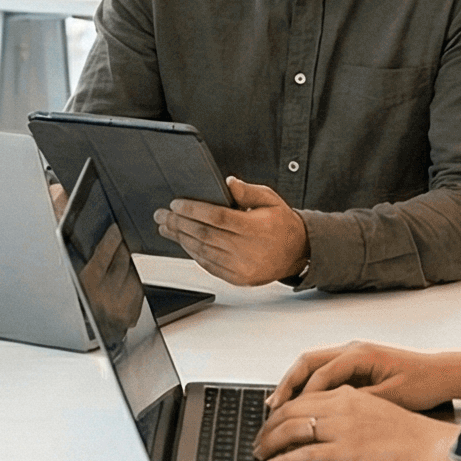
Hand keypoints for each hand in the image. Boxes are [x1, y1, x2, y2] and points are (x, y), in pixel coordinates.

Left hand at [154, 176, 304, 286]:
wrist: (298, 252)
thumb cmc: (282, 223)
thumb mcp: (270, 199)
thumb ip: (248, 191)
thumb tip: (228, 182)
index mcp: (255, 228)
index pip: (217, 217)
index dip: (193, 210)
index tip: (176, 204)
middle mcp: (247, 249)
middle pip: (204, 235)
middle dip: (178, 223)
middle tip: (161, 215)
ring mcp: (242, 267)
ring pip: (203, 251)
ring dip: (181, 238)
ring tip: (166, 227)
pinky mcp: (238, 278)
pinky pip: (209, 265)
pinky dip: (193, 253)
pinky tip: (183, 242)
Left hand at [257, 386, 456, 460]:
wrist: (431, 444)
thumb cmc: (410, 432)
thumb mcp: (374, 409)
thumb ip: (347, 410)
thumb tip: (325, 423)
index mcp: (347, 394)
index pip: (302, 398)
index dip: (281, 411)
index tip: (270, 422)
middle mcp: (340, 406)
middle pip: (290, 412)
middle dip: (268, 427)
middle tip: (258, 440)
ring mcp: (342, 428)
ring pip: (291, 431)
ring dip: (270, 443)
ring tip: (260, 453)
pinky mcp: (346, 451)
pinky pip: (305, 455)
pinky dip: (284, 460)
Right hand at [269, 340, 457, 410]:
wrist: (444, 373)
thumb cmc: (423, 383)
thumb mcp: (390, 397)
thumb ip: (358, 402)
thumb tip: (329, 412)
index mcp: (359, 354)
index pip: (320, 374)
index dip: (302, 396)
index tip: (289, 414)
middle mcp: (351, 349)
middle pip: (307, 363)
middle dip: (288, 385)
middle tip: (273, 407)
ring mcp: (352, 355)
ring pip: (312, 366)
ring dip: (296, 384)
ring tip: (281, 405)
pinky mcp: (356, 365)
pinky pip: (324, 372)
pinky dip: (311, 386)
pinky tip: (304, 403)